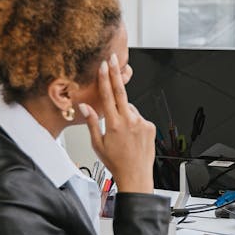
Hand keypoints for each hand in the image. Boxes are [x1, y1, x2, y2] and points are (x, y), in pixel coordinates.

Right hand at [80, 53, 154, 193]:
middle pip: (121, 92)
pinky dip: (134, 122)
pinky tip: (131, 135)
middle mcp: (129, 121)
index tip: (103, 66)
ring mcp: (141, 123)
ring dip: (124, 113)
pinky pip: (139, 118)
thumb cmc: (115, 162)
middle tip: (114, 59)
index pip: (108, 96)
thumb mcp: (97, 144)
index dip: (105, 79)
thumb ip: (91, 122)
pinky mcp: (150, 126)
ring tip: (122, 132)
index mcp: (114, 125)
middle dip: (116, 74)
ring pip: (129, 109)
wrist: (136, 175)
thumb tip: (84, 107)